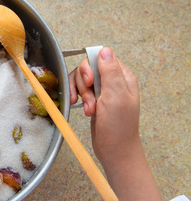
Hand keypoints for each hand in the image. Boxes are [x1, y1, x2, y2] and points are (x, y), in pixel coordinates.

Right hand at [69, 48, 161, 200]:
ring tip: (88, 109)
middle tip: (90, 101)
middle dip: (84, 85)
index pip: (100, 58)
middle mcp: (113, 81)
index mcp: (122, 77)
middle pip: (87, 69)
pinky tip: (81, 109)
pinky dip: (77, 99)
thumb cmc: (118, 127)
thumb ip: (110, 72)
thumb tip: (105, 50)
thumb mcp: (115, 97)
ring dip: (80, 94)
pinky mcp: (93, 100)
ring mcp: (102, 91)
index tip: (89, 83)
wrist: (115, 150)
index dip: (90, 68)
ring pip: (81, 80)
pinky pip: (79, 91)